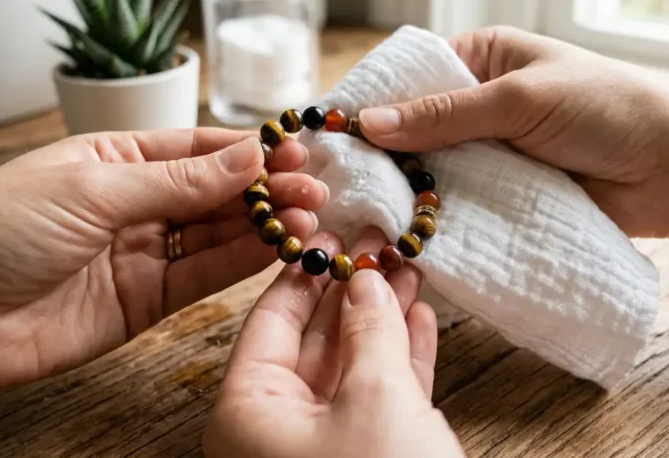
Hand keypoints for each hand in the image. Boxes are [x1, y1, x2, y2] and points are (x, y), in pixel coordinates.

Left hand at [0, 128, 326, 405]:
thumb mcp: (89, 187)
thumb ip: (174, 181)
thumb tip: (247, 159)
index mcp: (113, 157)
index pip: (195, 148)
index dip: (246, 151)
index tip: (293, 151)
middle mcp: (131, 202)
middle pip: (213, 192)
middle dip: (264, 189)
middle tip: (313, 190)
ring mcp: (139, 253)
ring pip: (215, 235)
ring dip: (261, 226)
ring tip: (307, 217)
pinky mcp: (142, 302)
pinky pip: (201, 277)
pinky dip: (240, 264)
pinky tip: (275, 248)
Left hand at [203, 227, 464, 457]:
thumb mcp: (376, 400)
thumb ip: (370, 332)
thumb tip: (366, 280)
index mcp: (248, 413)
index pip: (270, 321)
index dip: (303, 271)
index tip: (329, 231)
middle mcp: (275, 431)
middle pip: (313, 340)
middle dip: (350, 289)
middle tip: (378, 240)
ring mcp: (322, 449)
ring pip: (352, 366)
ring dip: (383, 317)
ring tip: (408, 266)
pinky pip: (379, 398)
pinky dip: (401, 358)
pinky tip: (420, 317)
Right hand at [357, 26, 668, 237]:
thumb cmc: (606, 108)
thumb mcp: (518, 99)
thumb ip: (444, 114)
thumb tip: (369, 123)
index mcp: (483, 58)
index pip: (411, 77)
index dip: (373, 103)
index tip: (334, 132)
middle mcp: (480, 105)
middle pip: (414, 129)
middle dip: (385, 155)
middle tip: (341, 183)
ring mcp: (491, 154)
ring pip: (432, 172)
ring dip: (408, 191)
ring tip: (363, 214)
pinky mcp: (505, 197)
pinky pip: (459, 206)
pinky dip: (437, 218)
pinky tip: (405, 234)